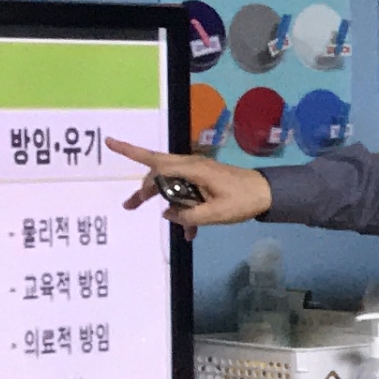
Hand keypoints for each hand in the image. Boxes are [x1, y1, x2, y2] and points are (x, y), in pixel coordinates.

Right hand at [108, 139, 270, 230]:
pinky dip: (184, 209)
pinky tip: (189, 233)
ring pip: (171, 184)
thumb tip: (166, 214)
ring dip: (166, 203)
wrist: (267, 194)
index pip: (156, 163)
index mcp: (192, 169)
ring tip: (164, 222)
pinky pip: (185, 192)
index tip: (111, 146)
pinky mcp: (204, 180)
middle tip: (130, 206)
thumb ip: (188, 216)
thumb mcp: (215, 214)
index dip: (132, 155)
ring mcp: (197, 172)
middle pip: (158, 173)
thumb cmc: (243, 201)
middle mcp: (191, 166)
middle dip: (145, 189)